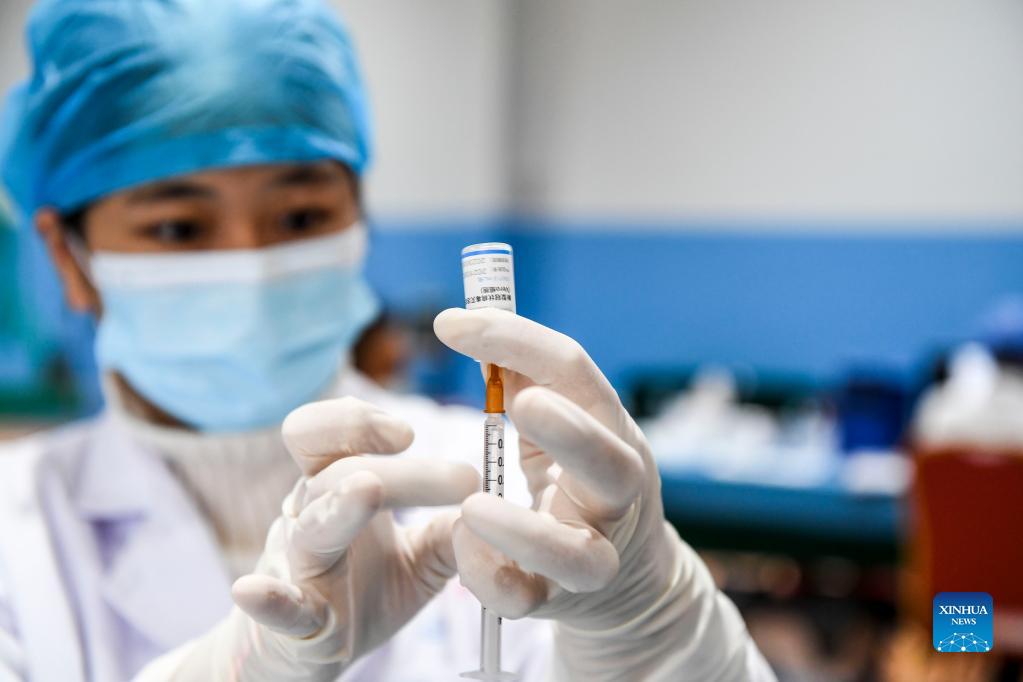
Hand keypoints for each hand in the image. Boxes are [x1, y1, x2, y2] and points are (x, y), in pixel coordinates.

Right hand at [136, 397, 478, 680]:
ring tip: (366, 488)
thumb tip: (494, 510)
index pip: (328, 434)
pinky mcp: (293, 621)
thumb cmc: (363, 588)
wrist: (310, 650)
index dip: (360, 421)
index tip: (409, 432)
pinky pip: (277, 605)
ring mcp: (297, 567)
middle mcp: (308, 517)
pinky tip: (252, 590)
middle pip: (338, 473)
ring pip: (311, 528)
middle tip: (464, 477)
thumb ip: (453, 531)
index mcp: (333, 490)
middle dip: (401, 470)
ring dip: (339, 506)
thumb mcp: (421, 557)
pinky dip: (266, 598)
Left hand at [434, 308, 769, 680]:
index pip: (576, 373)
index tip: (450, 323)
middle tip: (522, 406)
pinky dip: (490, 576)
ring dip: (524, 530)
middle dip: (569, 433)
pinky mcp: (562, 601)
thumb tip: (466, 321)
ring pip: (577, 555)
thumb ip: (522, 379)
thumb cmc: (578, 481)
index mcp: (610, 430)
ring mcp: (595, 554)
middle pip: (609, 462)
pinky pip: (527, 599)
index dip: (518, 342)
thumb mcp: (561, 426)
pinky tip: (459, 544)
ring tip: (472, 505)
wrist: (627, 579)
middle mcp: (615, 492)